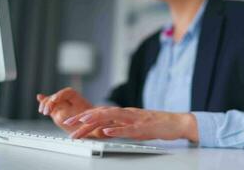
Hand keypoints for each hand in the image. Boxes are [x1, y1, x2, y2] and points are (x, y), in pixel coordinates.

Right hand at [37, 87, 92, 134]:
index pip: (69, 93)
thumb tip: (82, 118)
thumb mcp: (92, 124)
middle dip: (50, 102)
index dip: (61, 95)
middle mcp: (71, 102)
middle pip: (58, 96)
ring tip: (43, 112)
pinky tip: (39, 97)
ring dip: (45, 104)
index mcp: (80, 102)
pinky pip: (51, 106)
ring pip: (53, 101)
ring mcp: (65, 106)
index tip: (55, 100)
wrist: (94, 126)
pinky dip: (45, 102)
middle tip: (46, 112)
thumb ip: (84, 121)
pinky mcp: (60, 112)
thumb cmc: (95, 125)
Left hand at [63, 107, 198, 141]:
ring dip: (96, 119)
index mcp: (124, 113)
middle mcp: (127, 113)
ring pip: (112, 116)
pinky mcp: (143, 127)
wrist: (175, 122)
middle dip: (84, 117)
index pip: (100, 112)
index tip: (70, 121)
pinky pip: (128, 128)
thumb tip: (104, 129)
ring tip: (82, 122)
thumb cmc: (155, 124)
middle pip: (102, 112)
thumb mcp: (133, 125)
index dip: (84, 116)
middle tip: (68, 122)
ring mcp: (135, 119)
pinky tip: (106, 131)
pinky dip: (117, 129)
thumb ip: (120, 125)